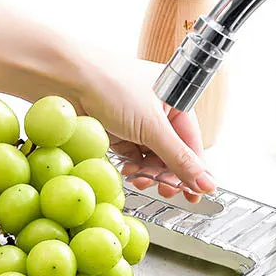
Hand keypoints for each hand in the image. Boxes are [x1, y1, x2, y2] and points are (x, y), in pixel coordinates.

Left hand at [71, 47, 215, 200]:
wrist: (67, 80)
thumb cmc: (112, 87)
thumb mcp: (152, 127)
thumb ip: (179, 159)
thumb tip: (208, 184)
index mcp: (176, 100)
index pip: (191, 143)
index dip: (194, 170)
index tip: (195, 195)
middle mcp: (158, 110)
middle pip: (171, 152)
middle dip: (167, 173)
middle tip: (165, 191)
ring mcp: (135, 120)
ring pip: (150, 156)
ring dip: (148, 173)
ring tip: (142, 180)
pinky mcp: (115, 130)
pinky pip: (131, 154)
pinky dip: (132, 166)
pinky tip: (128, 172)